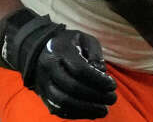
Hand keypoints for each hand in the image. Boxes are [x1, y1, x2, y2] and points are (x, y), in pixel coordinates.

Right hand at [0, 9, 116, 118]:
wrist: (40, 50)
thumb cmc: (69, 44)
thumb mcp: (84, 39)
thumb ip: (95, 53)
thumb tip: (101, 72)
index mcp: (58, 50)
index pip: (79, 69)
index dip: (98, 80)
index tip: (112, 85)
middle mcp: (48, 67)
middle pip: (71, 87)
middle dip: (95, 96)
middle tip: (112, 98)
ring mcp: (43, 83)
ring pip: (63, 102)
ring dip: (87, 109)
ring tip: (104, 110)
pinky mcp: (43, 96)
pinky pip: (58, 110)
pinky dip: (77, 114)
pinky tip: (92, 113)